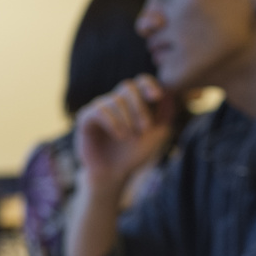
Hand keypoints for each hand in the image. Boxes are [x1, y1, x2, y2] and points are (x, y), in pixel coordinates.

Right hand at [75, 75, 176, 193]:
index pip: (141, 82)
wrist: (113, 173)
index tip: (157, 96)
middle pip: (128, 87)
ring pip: (115, 100)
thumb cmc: (135, 153)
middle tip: (145, 128)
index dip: (149, 85)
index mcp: (135, 101)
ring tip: (130, 137)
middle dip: (139, 107)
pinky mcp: (86, 118)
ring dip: (126, 119)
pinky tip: (119, 136)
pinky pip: (99, 110)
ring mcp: (100, 107)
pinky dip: (112, 122)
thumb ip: (166, 114)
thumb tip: (170, 94)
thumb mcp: (157, 134)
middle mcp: (117, 100)